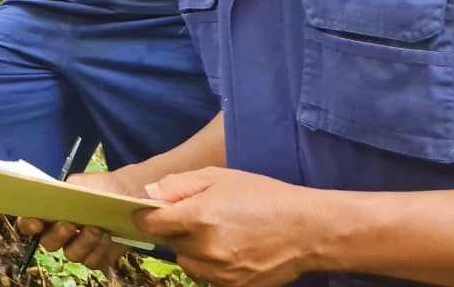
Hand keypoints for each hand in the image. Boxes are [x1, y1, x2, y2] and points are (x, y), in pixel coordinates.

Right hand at [18, 169, 144, 271]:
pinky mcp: (97, 257)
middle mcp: (60, 233)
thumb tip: (56, 198)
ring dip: (84, 242)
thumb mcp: (79, 183)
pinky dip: (100, 250)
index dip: (28, 225)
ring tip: (98, 229)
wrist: (128, 195)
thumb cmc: (100, 188)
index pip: (28, 223)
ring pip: (71, 254)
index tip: (37, 222)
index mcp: (50, 213)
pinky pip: (92, 262)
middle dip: (59, 235)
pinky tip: (108, 237)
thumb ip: (65, 190)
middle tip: (71, 224)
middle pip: (48, 243)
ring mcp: (78, 247)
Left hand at [135, 167, 319, 286]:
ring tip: (216, 235)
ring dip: (192, 250)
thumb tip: (150, 194)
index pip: (152, 224)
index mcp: (199, 217)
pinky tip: (230, 250)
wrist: (307, 229)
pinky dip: (211, 266)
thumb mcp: (219, 176)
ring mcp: (221, 272)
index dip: (147, 217)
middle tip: (197, 218)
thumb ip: (179, 184)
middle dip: (176, 230)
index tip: (148, 213)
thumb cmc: (263, 195)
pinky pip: (208, 277)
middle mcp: (206, 248)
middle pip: (170, 243)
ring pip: (187, 263)